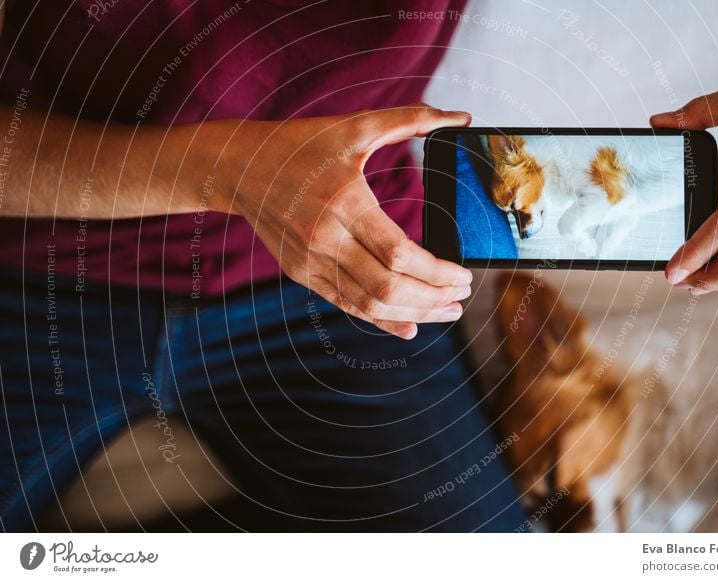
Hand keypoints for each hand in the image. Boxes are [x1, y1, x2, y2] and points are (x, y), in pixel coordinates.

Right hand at [216, 103, 472, 338]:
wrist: (240, 168)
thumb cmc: (300, 144)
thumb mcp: (354, 127)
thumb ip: (410, 120)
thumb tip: (462, 117)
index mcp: (344, 202)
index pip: (400, 254)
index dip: (438, 272)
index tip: (464, 275)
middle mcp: (325, 239)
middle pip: (388, 287)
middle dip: (433, 299)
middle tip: (462, 298)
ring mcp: (311, 262)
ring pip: (370, 304)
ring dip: (413, 314)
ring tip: (446, 312)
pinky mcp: (302, 274)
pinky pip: (347, 305)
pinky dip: (380, 320)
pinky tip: (408, 326)